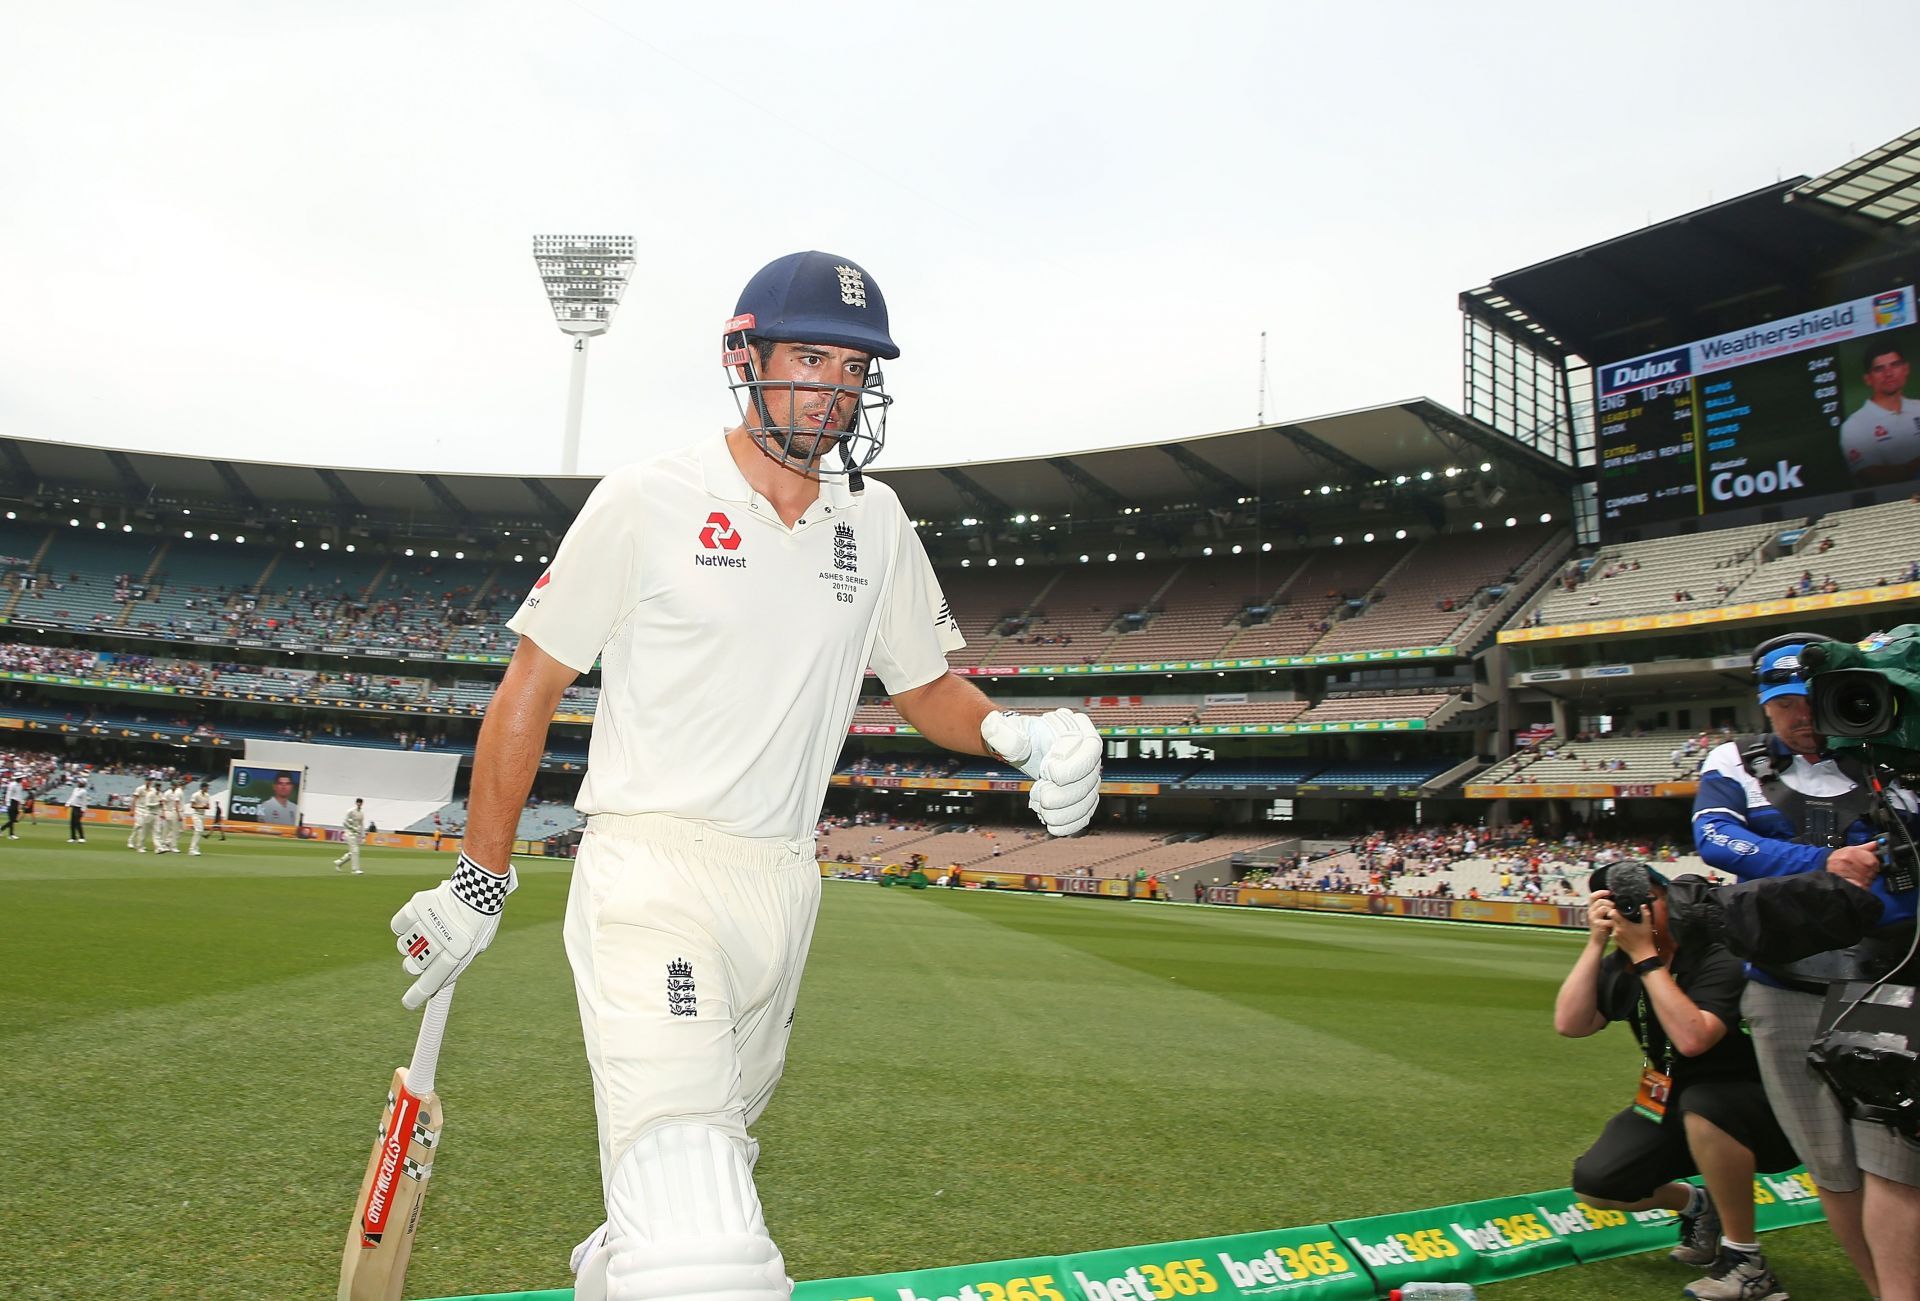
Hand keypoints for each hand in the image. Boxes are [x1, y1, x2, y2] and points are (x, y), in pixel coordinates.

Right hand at [391, 853, 515, 1008]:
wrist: (479, 886)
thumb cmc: (479, 920)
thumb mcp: (475, 946)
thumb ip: (455, 964)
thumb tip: (434, 983)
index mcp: (459, 953)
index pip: (431, 982)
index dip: (417, 996)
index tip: (408, 1003)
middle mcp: (441, 941)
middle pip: (412, 966)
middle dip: (415, 964)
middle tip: (425, 952)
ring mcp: (427, 923)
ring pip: (404, 946)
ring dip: (412, 942)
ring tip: (429, 929)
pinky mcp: (417, 906)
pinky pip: (399, 926)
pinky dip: (404, 925)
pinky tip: (417, 919)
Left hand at [981, 708, 1101, 835]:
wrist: (1025, 748)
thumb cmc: (1018, 735)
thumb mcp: (1008, 729)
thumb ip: (1000, 730)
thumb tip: (993, 727)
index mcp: (1078, 729)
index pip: (1092, 749)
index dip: (1073, 766)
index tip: (1047, 771)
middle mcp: (1090, 753)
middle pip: (1089, 780)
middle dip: (1062, 795)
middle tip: (1037, 794)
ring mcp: (1090, 776)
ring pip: (1087, 800)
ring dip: (1062, 811)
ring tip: (1039, 806)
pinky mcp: (1084, 795)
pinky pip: (1084, 814)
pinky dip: (1068, 824)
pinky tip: (1050, 824)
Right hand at [1585, 889, 1614, 944]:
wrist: (1597, 941)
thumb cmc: (1602, 928)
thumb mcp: (1602, 916)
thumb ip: (1605, 908)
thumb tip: (1614, 899)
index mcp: (1591, 909)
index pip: (1592, 896)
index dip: (1600, 892)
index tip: (1609, 892)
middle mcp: (1590, 912)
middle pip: (1600, 901)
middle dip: (1610, 902)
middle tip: (1615, 907)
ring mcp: (1593, 918)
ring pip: (1603, 908)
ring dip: (1611, 910)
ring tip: (1615, 914)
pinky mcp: (1598, 925)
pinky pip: (1608, 919)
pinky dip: (1613, 920)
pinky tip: (1615, 922)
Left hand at [1607, 900, 1656, 961]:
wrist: (1642, 954)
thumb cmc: (1645, 939)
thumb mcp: (1647, 925)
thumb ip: (1645, 914)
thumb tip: (1643, 905)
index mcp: (1624, 924)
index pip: (1612, 913)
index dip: (1614, 909)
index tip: (1618, 908)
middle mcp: (1617, 929)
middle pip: (1610, 918)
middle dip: (1614, 915)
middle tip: (1620, 913)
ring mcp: (1615, 935)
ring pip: (1611, 924)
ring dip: (1615, 922)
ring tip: (1622, 922)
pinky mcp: (1615, 940)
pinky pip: (1613, 931)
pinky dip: (1616, 929)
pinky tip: (1623, 929)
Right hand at [1826, 843, 1882, 889]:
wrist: (1825, 868)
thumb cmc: (1838, 859)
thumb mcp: (1850, 850)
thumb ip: (1865, 848)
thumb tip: (1876, 844)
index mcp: (1851, 852)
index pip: (1872, 861)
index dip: (1875, 863)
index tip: (1874, 865)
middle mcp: (1847, 861)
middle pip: (1870, 870)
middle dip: (1871, 872)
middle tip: (1866, 872)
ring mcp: (1846, 872)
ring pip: (1867, 878)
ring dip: (1867, 879)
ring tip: (1860, 877)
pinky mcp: (1846, 883)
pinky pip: (1861, 885)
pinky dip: (1862, 885)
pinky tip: (1858, 882)